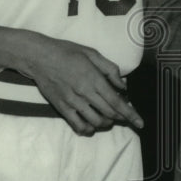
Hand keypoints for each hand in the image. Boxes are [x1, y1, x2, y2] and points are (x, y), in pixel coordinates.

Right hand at [24, 35, 143, 135]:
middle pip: (109, 113)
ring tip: (109, 119)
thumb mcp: (92, 53)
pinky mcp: (61, 108)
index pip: (117, 102)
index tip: (140, 123)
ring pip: (95, 122)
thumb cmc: (67, 52)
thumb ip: (110, 70)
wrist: (39, 57)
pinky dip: (88, 129)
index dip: (131, 114)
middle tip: (124, 116)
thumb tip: (123, 86)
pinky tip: (91, 126)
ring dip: (106, 123)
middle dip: (121, 118)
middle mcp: (85, 93)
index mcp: (94, 79)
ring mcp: (72, 102)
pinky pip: (77, 125)